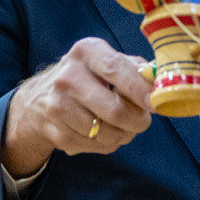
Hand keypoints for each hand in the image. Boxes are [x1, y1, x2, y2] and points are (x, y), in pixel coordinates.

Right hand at [1, 37, 152, 175]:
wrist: (38, 101)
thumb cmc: (86, 77)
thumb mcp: (106, 61)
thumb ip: (135, 68)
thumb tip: (161, 83)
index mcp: (86, 52)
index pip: (116, 69)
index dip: (139, 90)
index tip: (155, 104)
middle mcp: (67, 76)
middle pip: (115, 110)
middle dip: (137, 121)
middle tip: (143, 121)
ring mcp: (58, 106)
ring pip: (108, 134)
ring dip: (124, 135)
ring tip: (122, 126)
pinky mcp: (56, 132)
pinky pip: (96, 147)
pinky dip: (108, 143)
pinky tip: (102, 132)